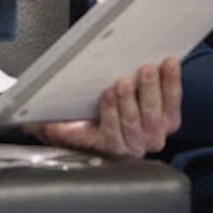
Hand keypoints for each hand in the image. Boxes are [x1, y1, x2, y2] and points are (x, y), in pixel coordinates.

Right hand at [29, 58, 182, 159]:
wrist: (107, 115)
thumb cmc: (86, 118)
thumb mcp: (65, 123)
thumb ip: (52, 126)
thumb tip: (38, 124)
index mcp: (108, 147)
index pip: (112, 136)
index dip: (112, 114)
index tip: (107, 92)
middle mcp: (133, 145)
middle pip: (137, 126)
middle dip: (130, 102)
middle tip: (124, 80)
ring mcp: (154, 133)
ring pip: (157, 116)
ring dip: (152, 90)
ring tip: (145, 69)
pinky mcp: (170, 120)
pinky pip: (174, 103)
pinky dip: (172, 82)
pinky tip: (169, 65)